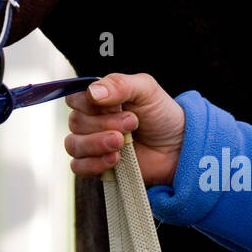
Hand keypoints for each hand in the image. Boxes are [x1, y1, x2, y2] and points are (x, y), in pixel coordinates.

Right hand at [64, 72, 184, 185]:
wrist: (178, 147)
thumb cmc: (161, 115)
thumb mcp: (146, 90)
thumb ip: (119, 84)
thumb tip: (92, 92)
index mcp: (97, 99)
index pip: (74, 98)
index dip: (89, 103)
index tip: (116, 106)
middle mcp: (90, 120)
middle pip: (75, 122)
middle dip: (104, 123)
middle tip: (132, 123)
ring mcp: (91, 144)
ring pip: (74, 145)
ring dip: (97, 143)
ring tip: (122, 142)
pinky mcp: (95, 166)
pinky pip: (78, 167)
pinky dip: (94, 164)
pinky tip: (115, 159)